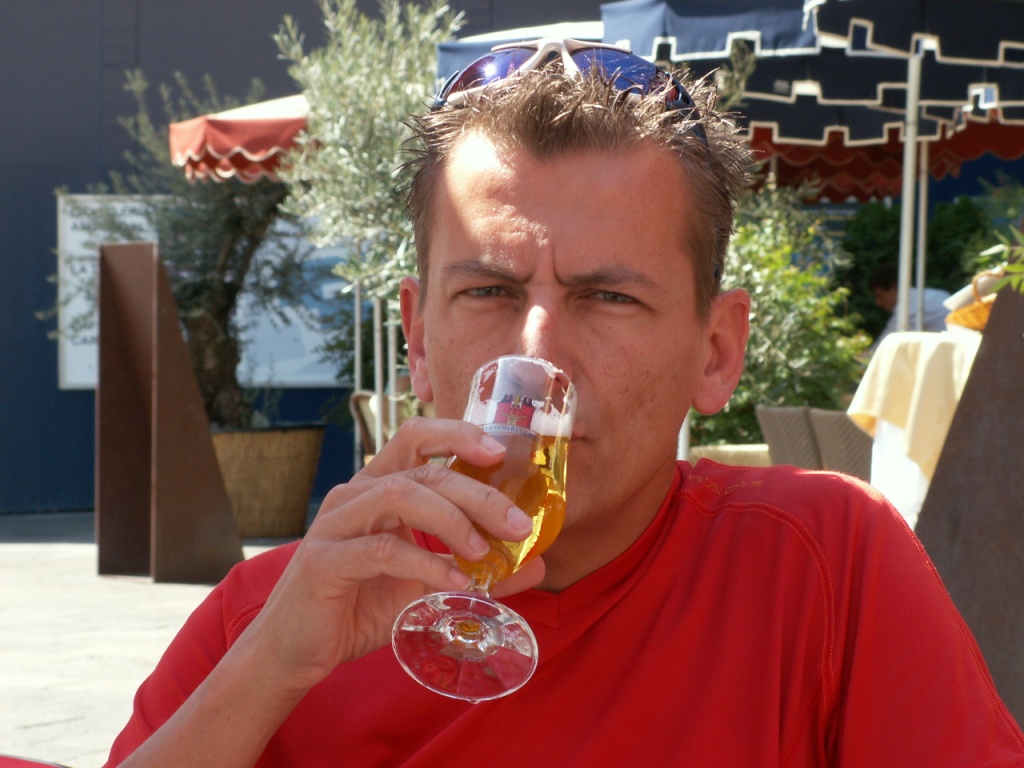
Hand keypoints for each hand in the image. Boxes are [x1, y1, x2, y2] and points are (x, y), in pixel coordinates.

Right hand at [236, 416, 544, 697]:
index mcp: (377, 488)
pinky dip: (425, 562)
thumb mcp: (426, 584)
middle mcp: (355, 495)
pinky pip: (382, 549)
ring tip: (484, 551)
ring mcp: (336, 524)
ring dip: (452, 520)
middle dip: (477, 492)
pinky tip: (454, 581)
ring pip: (401, 496)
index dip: (457, 435)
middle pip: (422, 470)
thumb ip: (476, 568)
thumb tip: (535, 562)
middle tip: (517, 523)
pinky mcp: (325, 560)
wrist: (297, 651)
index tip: (500, 451)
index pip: (416, 438)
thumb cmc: (359, 607)